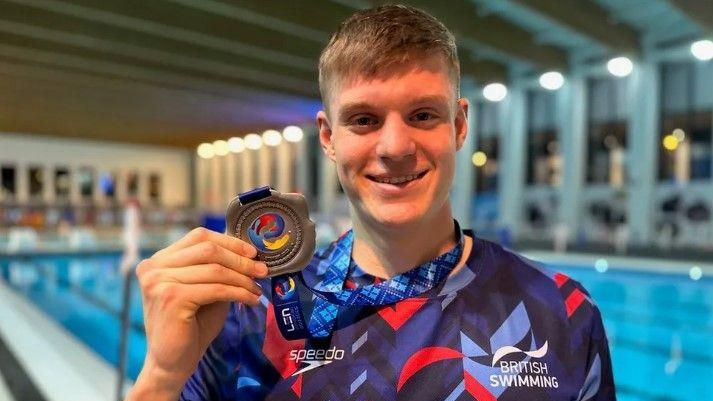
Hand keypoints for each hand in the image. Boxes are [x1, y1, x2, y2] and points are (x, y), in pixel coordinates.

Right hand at [127, 227, 266, 399]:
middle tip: (262, 270)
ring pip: (215, 269)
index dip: (229, 242)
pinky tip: (250, 300)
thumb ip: (218, 269)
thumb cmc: (191, 326)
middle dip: (241, 260)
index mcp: (158, 260)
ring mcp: (159, 282)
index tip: (253, 253)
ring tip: (257, 288)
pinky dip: (238, 292)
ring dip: (243, 278)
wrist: (171, 363)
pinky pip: (216, 288)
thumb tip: (250, 253)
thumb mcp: (205, 289)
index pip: (198, 236)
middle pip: (208, 249)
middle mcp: (154, 267)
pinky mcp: (171, 298)